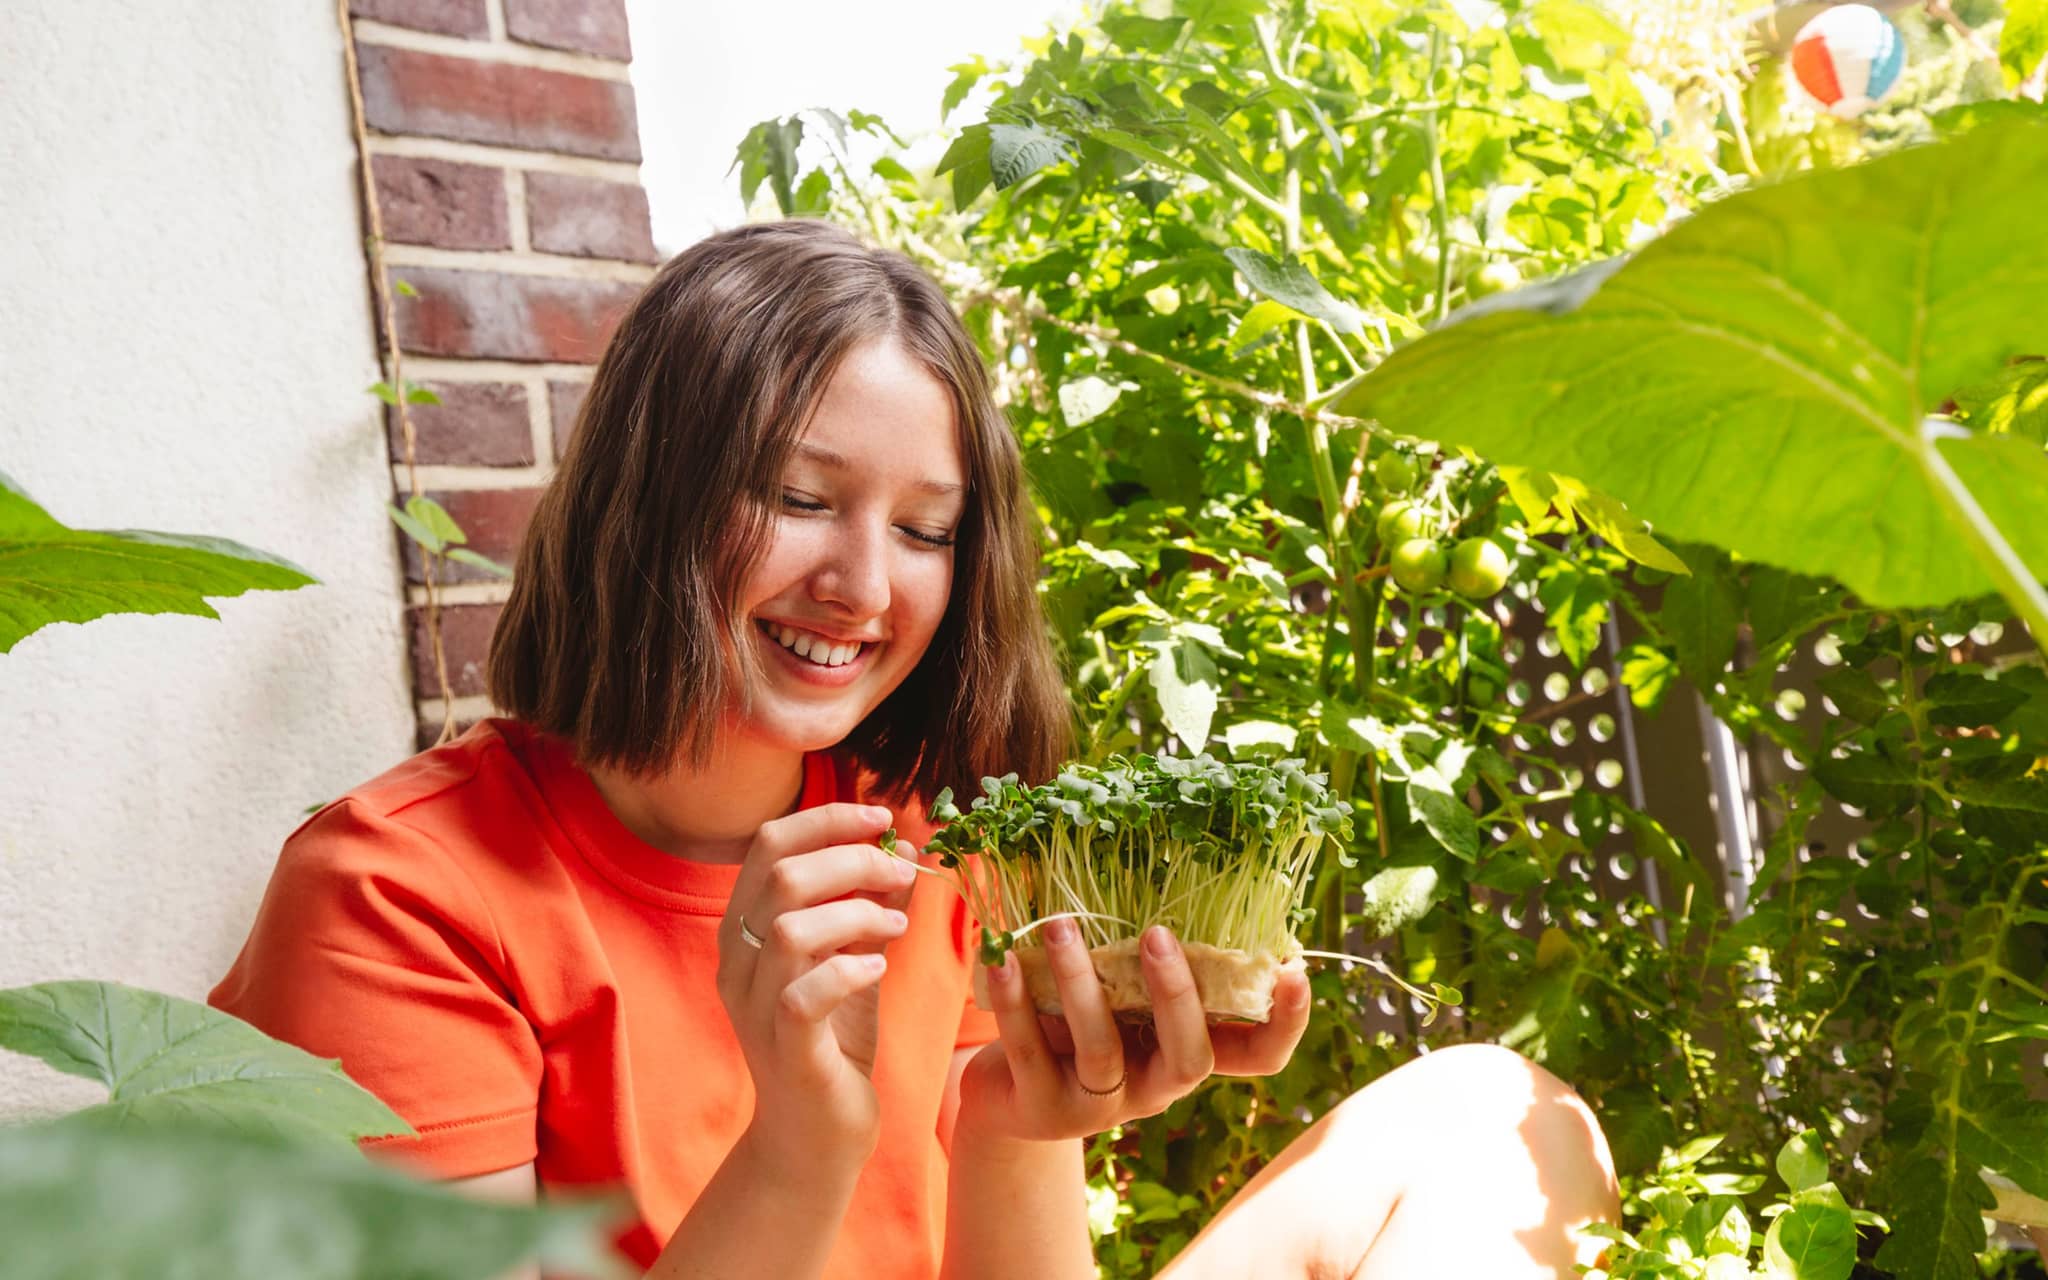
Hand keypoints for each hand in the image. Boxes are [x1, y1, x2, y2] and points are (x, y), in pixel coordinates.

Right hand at [716, 802, 918, 1171]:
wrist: (813, 1136)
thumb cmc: (833, 1041)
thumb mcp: (854, 959)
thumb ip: (870, 906)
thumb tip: (904, 848)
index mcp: (747, 929)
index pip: (768, 843)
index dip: (826, 819)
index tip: (882, 818)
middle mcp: (739, 962)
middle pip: (781, 874)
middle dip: (852, 859)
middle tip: (902, 872)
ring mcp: (755, 1007)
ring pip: (790, 928)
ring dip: (856, 913)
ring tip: (896, 927)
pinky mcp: (786, 1050)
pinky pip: (803, 995)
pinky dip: (848, 969)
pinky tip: (878, 967)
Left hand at [954, 919, 1310, 1145]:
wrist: (1006, 1091)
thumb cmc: (1075, 1016)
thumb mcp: (1117, 986)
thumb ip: (1141, 949)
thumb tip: (1163, 840)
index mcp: (1186, 1048)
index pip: (1258, 1055)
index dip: (1285, 1024)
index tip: (1294, 971)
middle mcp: (1155, 1086)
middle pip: (1190, 1060)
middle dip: (1178, 996)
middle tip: (1157, 935)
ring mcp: (1100, 1106)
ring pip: (1104, 1052)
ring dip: (1082, 985)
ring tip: (1061, 927)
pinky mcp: (1043, 1110)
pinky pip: (1032, 1055)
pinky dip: (1018, 1004)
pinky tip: (1003, 962)